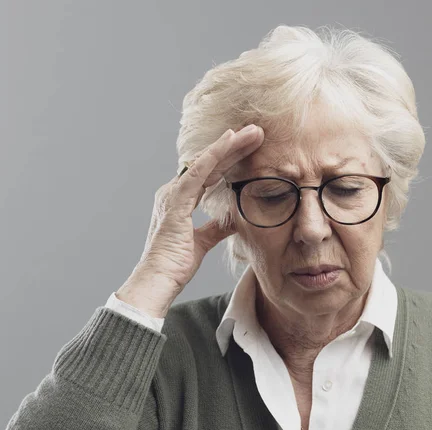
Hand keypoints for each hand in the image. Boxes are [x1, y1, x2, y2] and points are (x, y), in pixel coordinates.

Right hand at [116, 124, 263, 317]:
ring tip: (252, 131)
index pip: (210, 174)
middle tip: (256, 132)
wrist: (158, 280)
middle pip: (209, 162)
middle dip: (234, 146)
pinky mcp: (176, 199)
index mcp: (180, 201)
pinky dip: (215, 153)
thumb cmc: (175, 264)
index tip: (251, 148)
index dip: (230, 159)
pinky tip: (230, 139)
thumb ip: (216, 228)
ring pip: (207, 160)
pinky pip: (199, 170)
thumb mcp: (204, 242)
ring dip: (230, 144)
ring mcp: (174, 193)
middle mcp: (175, 192)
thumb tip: (234, 219)